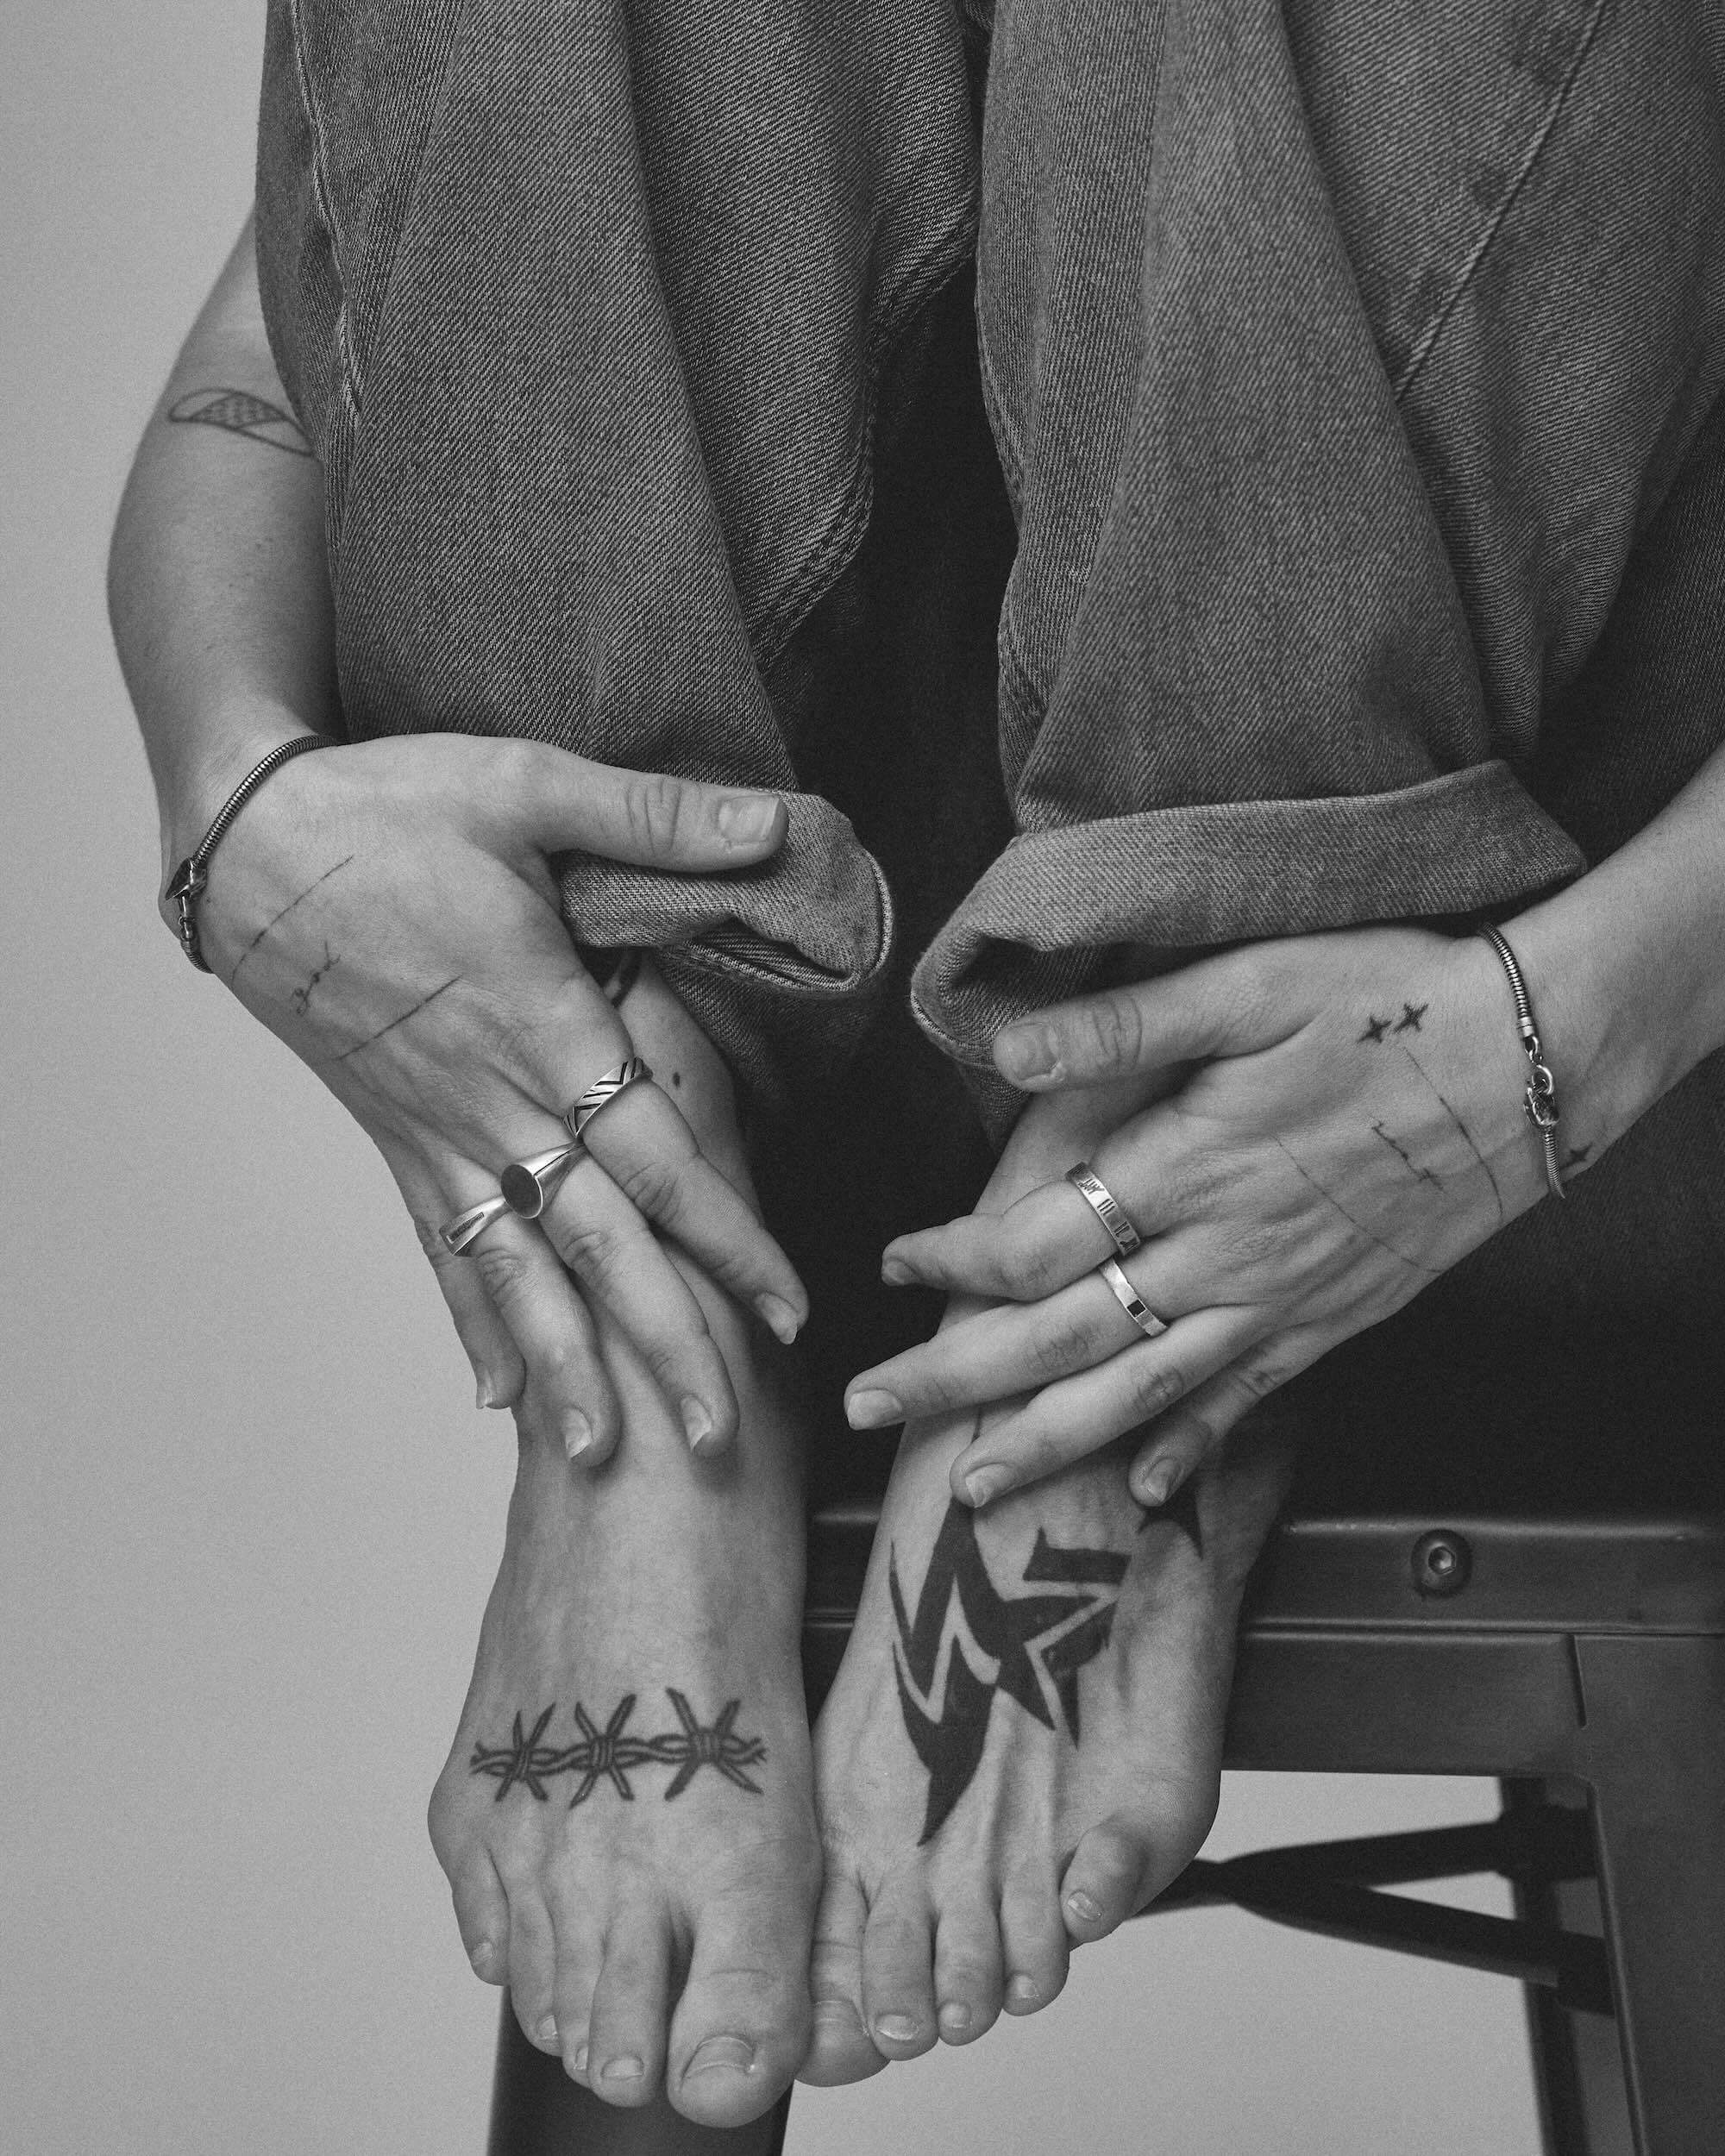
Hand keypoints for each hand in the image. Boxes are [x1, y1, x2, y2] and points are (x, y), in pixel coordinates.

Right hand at [183, 730, 807, 1459]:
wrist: (250, 844)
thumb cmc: (388, 808)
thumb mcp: (530, 787)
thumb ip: (658, 819)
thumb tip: (774, 821)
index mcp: (545, 1029)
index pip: (658, 1163)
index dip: (726, 1241)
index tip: (783, 1310)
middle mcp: (494, 1104)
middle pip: (597, 1247)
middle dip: (662, 1342)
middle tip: (716, 1434)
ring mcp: (438, 1132)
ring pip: (517, 1271)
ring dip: (564, 1364)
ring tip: (603, 1452)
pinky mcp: (395, 1138)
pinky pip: (442, 1249)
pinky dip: (472, 1324)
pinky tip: (494, 1394)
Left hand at [846, 927, 1558, 1506]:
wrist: (1531, 1062)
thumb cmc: (1386, 1005)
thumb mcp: (1248, 983)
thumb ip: (1120, 1029)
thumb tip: (1003, 1051)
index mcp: (1184, 1169)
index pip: (1035, 1242)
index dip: (953, 1261)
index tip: (894, 1265)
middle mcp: (1220, 1254)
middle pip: (1061, 1339)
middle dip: (956, 1380)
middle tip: (872, 1413)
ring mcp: (1278, 1301)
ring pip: (1139, 1394)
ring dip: (1048, 1443)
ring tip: (972, 1487)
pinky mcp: (1333, 1320)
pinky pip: (1246, 1403)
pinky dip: (1190, 1451)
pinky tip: (1145, 1491)